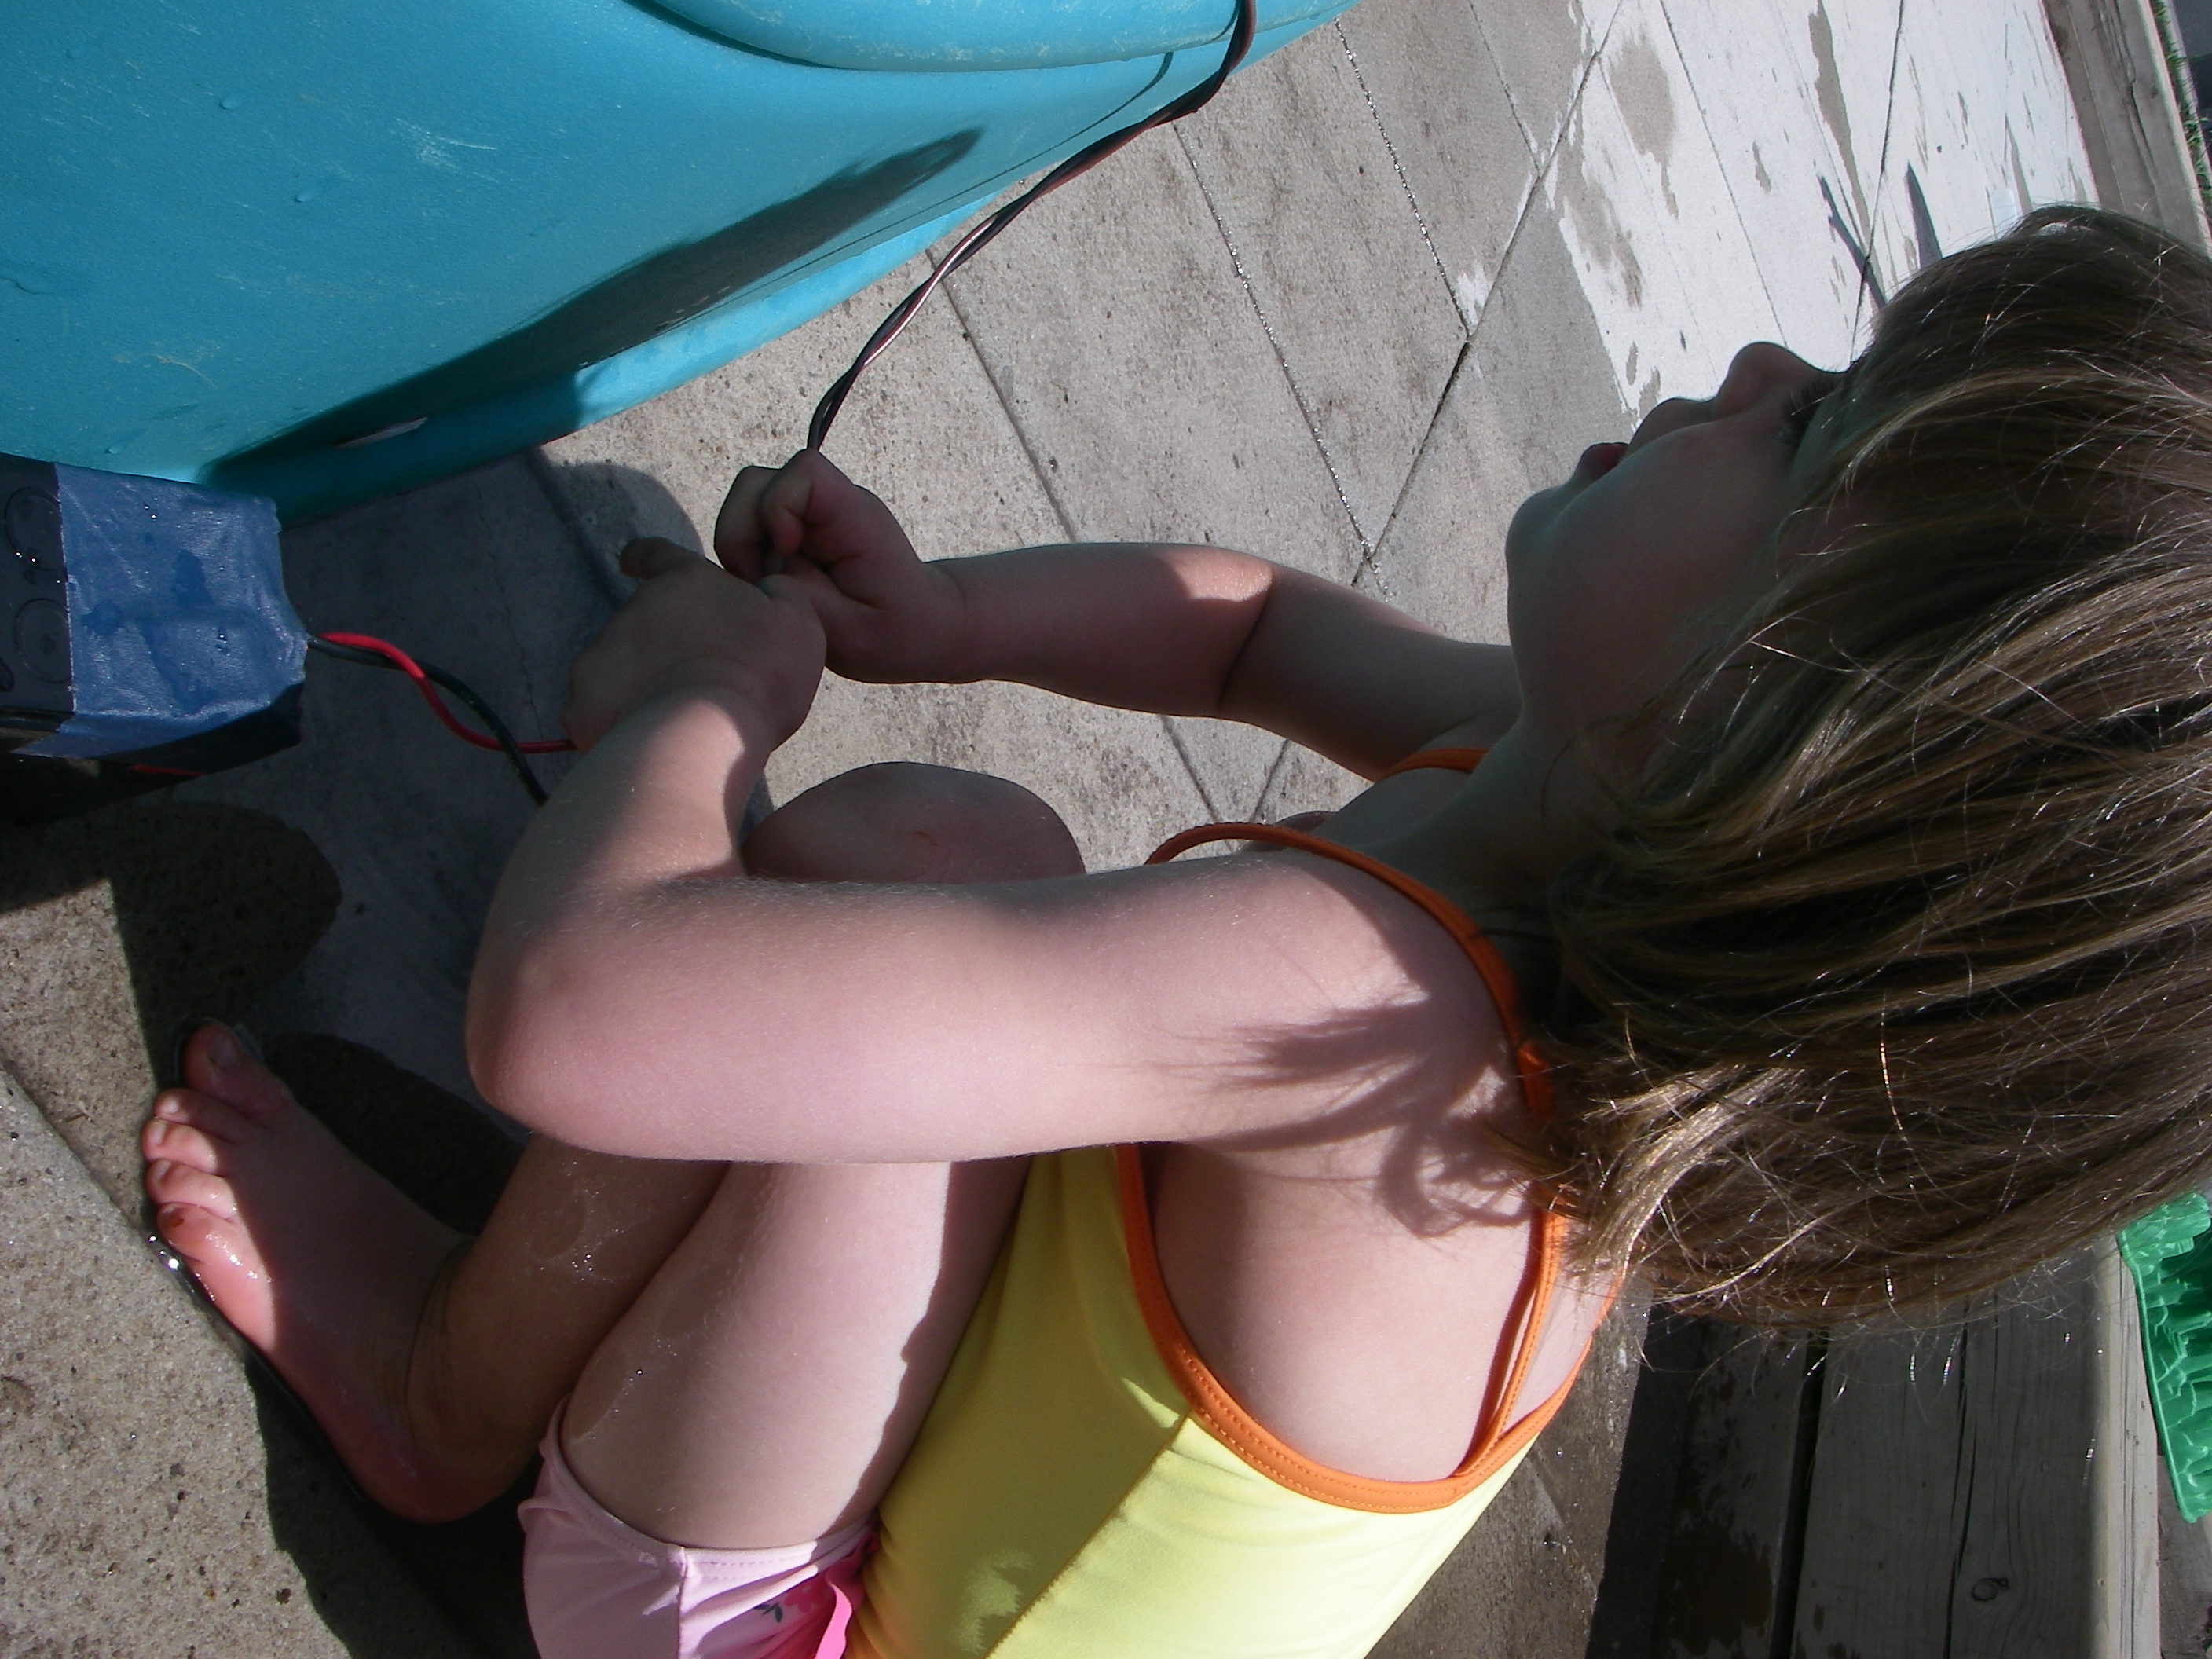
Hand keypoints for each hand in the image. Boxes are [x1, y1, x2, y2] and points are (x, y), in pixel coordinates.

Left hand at [563, 538, 824, 751]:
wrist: (704, 735)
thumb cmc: (758, 675)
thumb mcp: (797, 622)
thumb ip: (781, 593)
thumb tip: (768, 586)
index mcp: (686, 582)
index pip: (658, 554)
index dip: (647, 556)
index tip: (633, 561)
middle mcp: (637, 608)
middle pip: (645, 620)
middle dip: (664, 644)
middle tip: (698, 678)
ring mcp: (603, 653)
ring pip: (623, 664)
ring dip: (645, 681)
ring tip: (680, 716)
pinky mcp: (585, 699)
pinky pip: (600, 706)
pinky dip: (620, 718)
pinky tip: (651, 736)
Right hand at [715, 451, 964, 683]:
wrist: (919, 629)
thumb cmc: (893, 633)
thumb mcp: (848, 632)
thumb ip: (800, 596)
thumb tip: (760, 574)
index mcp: (855, 517)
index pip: (805, 472)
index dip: (777, 507)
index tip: (787, 556)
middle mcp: (830, 504)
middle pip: (755, 484)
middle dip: (743, 535)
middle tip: (767, 583)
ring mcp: (809, 514)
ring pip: (744, 504)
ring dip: (742, 548)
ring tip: (772, 589)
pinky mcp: (794, 530)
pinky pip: (750, 527)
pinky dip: (747, 556)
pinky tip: (772, 586)